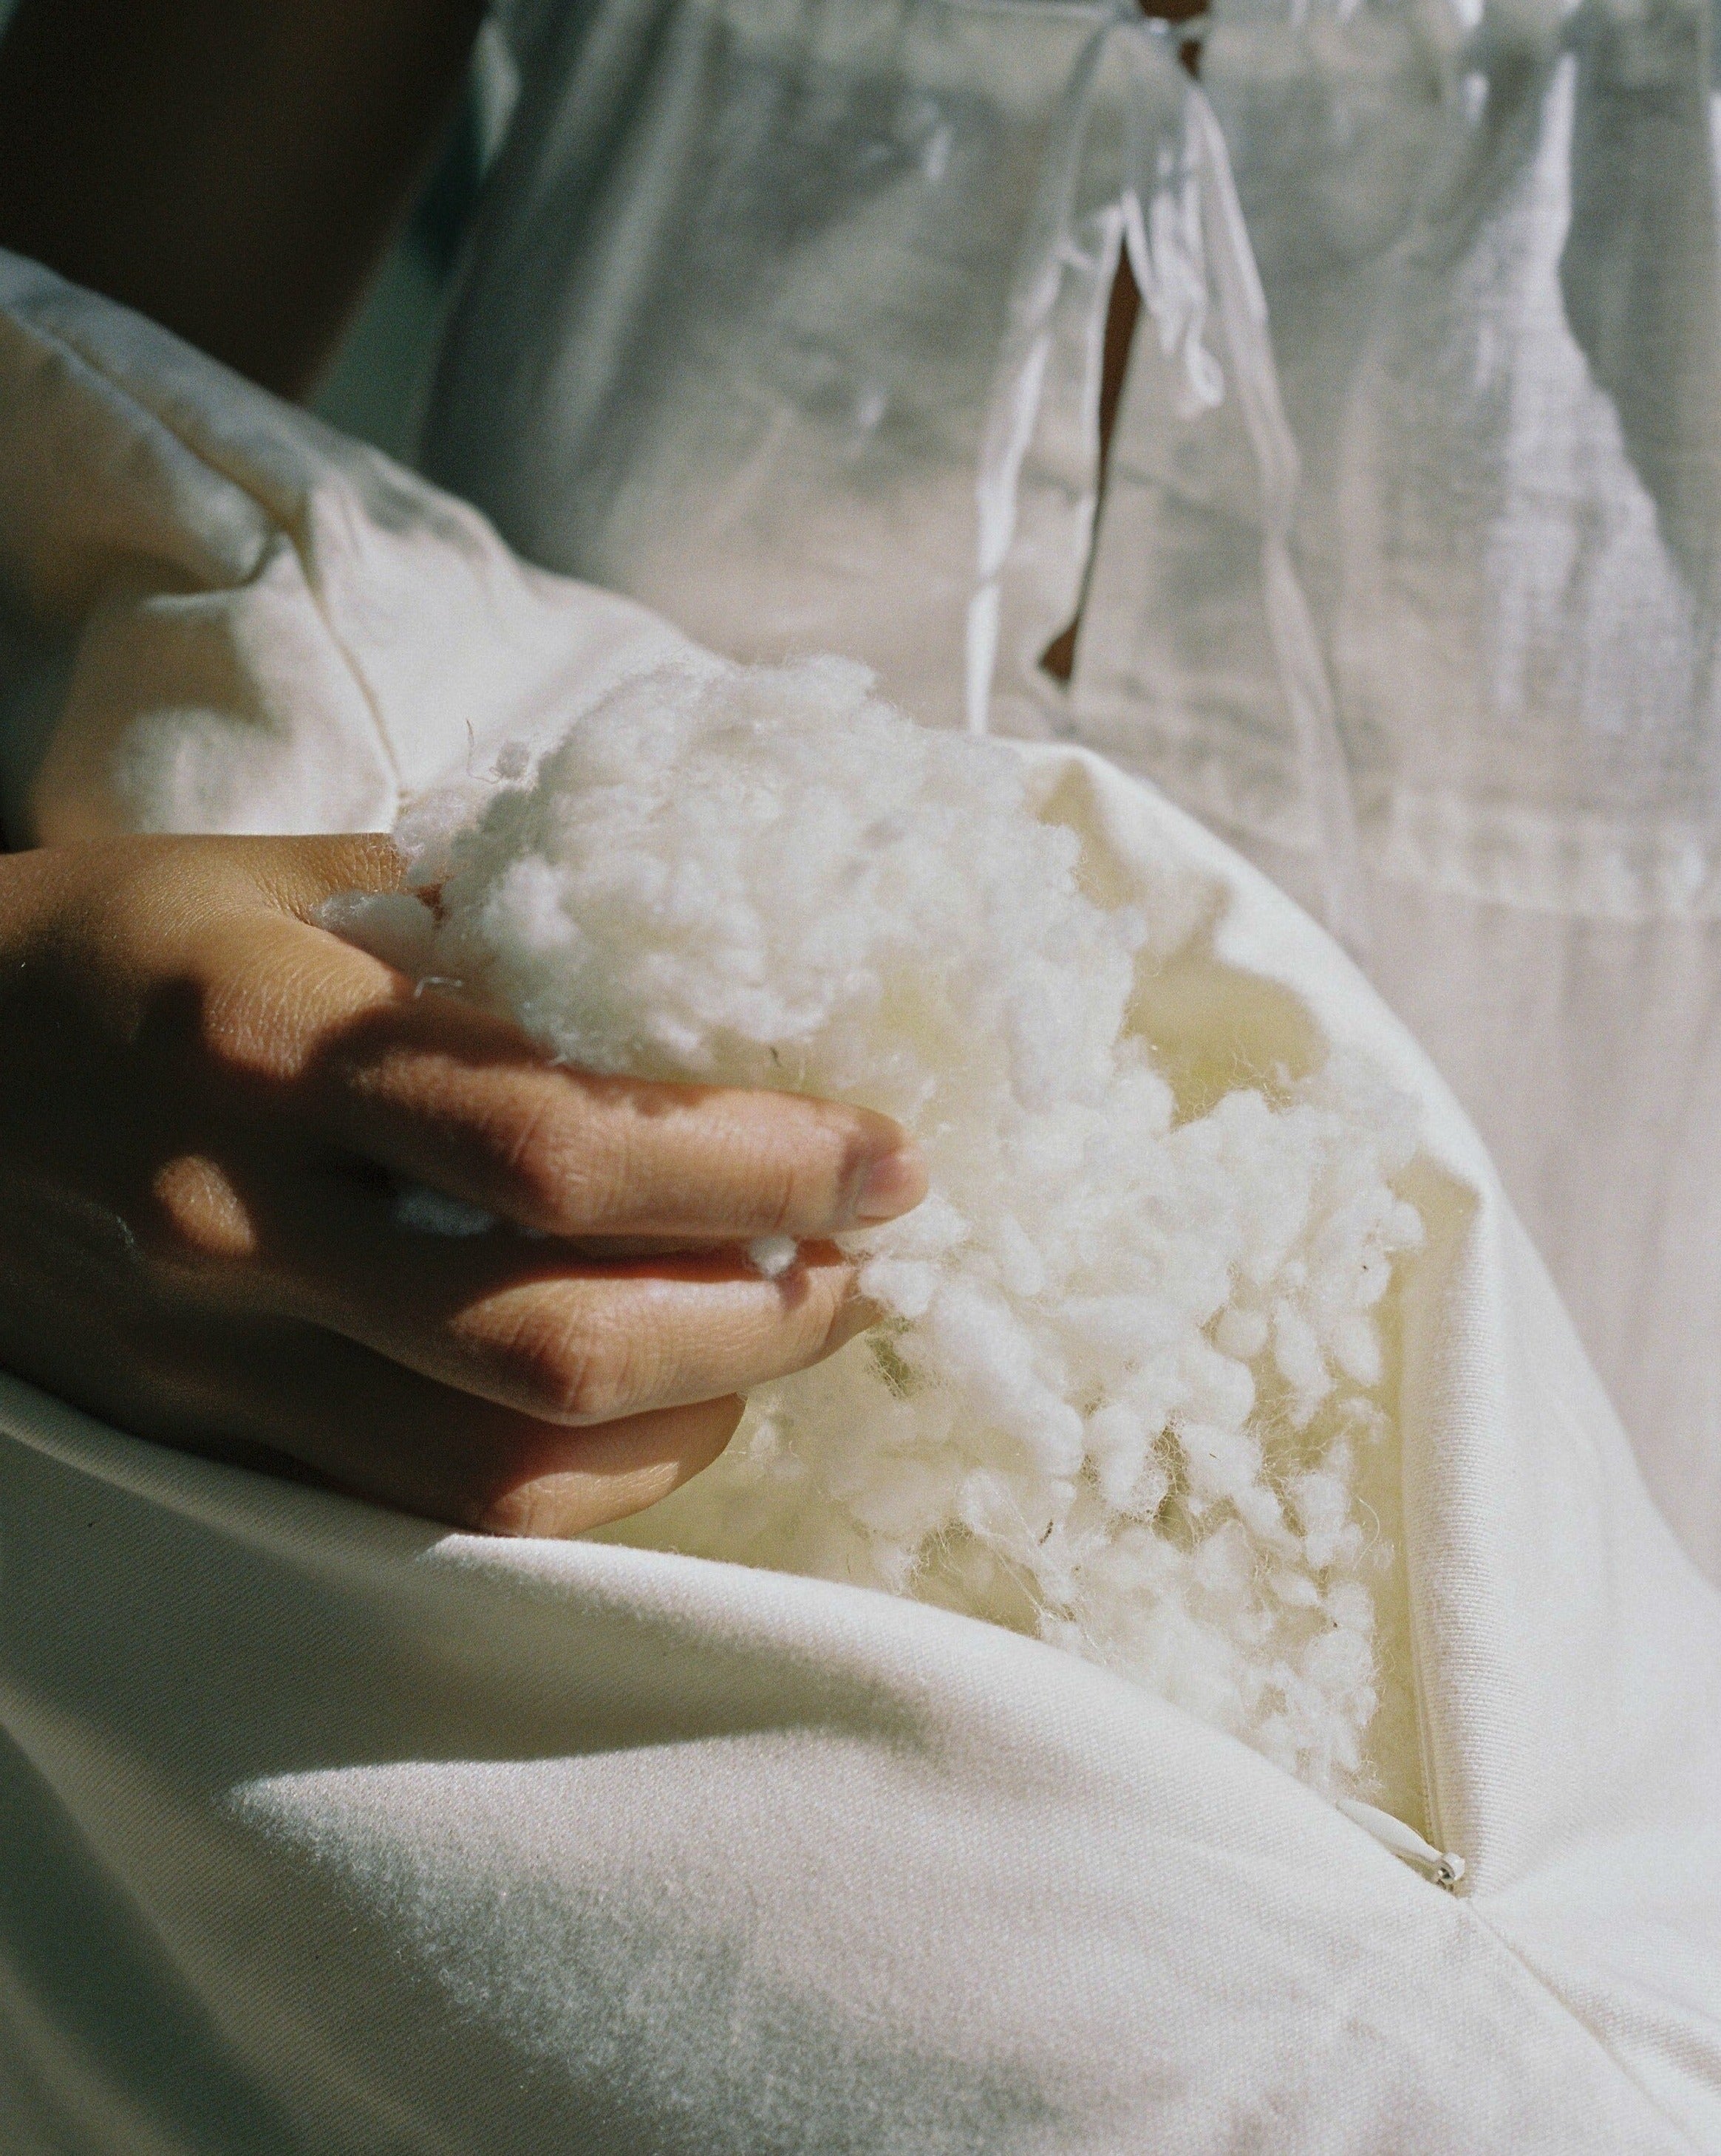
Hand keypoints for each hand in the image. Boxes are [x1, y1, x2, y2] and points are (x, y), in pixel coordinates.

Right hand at [0, 835, 925, 1534]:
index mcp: (269, 1046)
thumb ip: (474, 923)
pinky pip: (430, 1509)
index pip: (560, 1140)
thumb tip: (676, 975)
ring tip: (788, 1332)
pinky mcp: (210, 1439)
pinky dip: (584, 1479)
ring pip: (506, 1463)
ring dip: (698, 1414)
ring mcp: (219, 1360)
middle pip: (559, 1337)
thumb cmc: (100, 947)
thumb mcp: (274, 876)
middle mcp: (245, 1225)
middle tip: (866, 1261)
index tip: (888, 1158)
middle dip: (764, 1314)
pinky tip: (662, 1410)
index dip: (753, 1162)